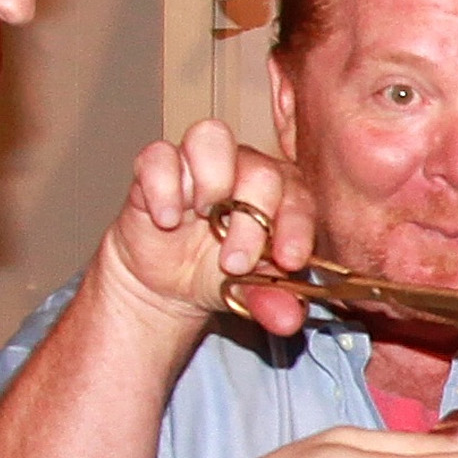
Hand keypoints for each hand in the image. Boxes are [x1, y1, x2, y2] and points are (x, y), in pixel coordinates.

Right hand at [96, 123, 312, 337]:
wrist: (169, 283)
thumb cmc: (222, 275)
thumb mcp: (251, 295)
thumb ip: (273, 303)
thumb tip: (288, 320)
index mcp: (282, 195)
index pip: (301, 195)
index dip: (297, 226)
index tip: (288, 260)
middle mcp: (245, 170)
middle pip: (261, 170)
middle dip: (251, 221)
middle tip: (236, 262)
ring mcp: (200, 164)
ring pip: (213, 137)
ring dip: (212, 181)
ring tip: (204, 219)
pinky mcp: (156, 166)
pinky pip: (159, 154)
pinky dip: (164, 186)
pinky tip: (168, 220)